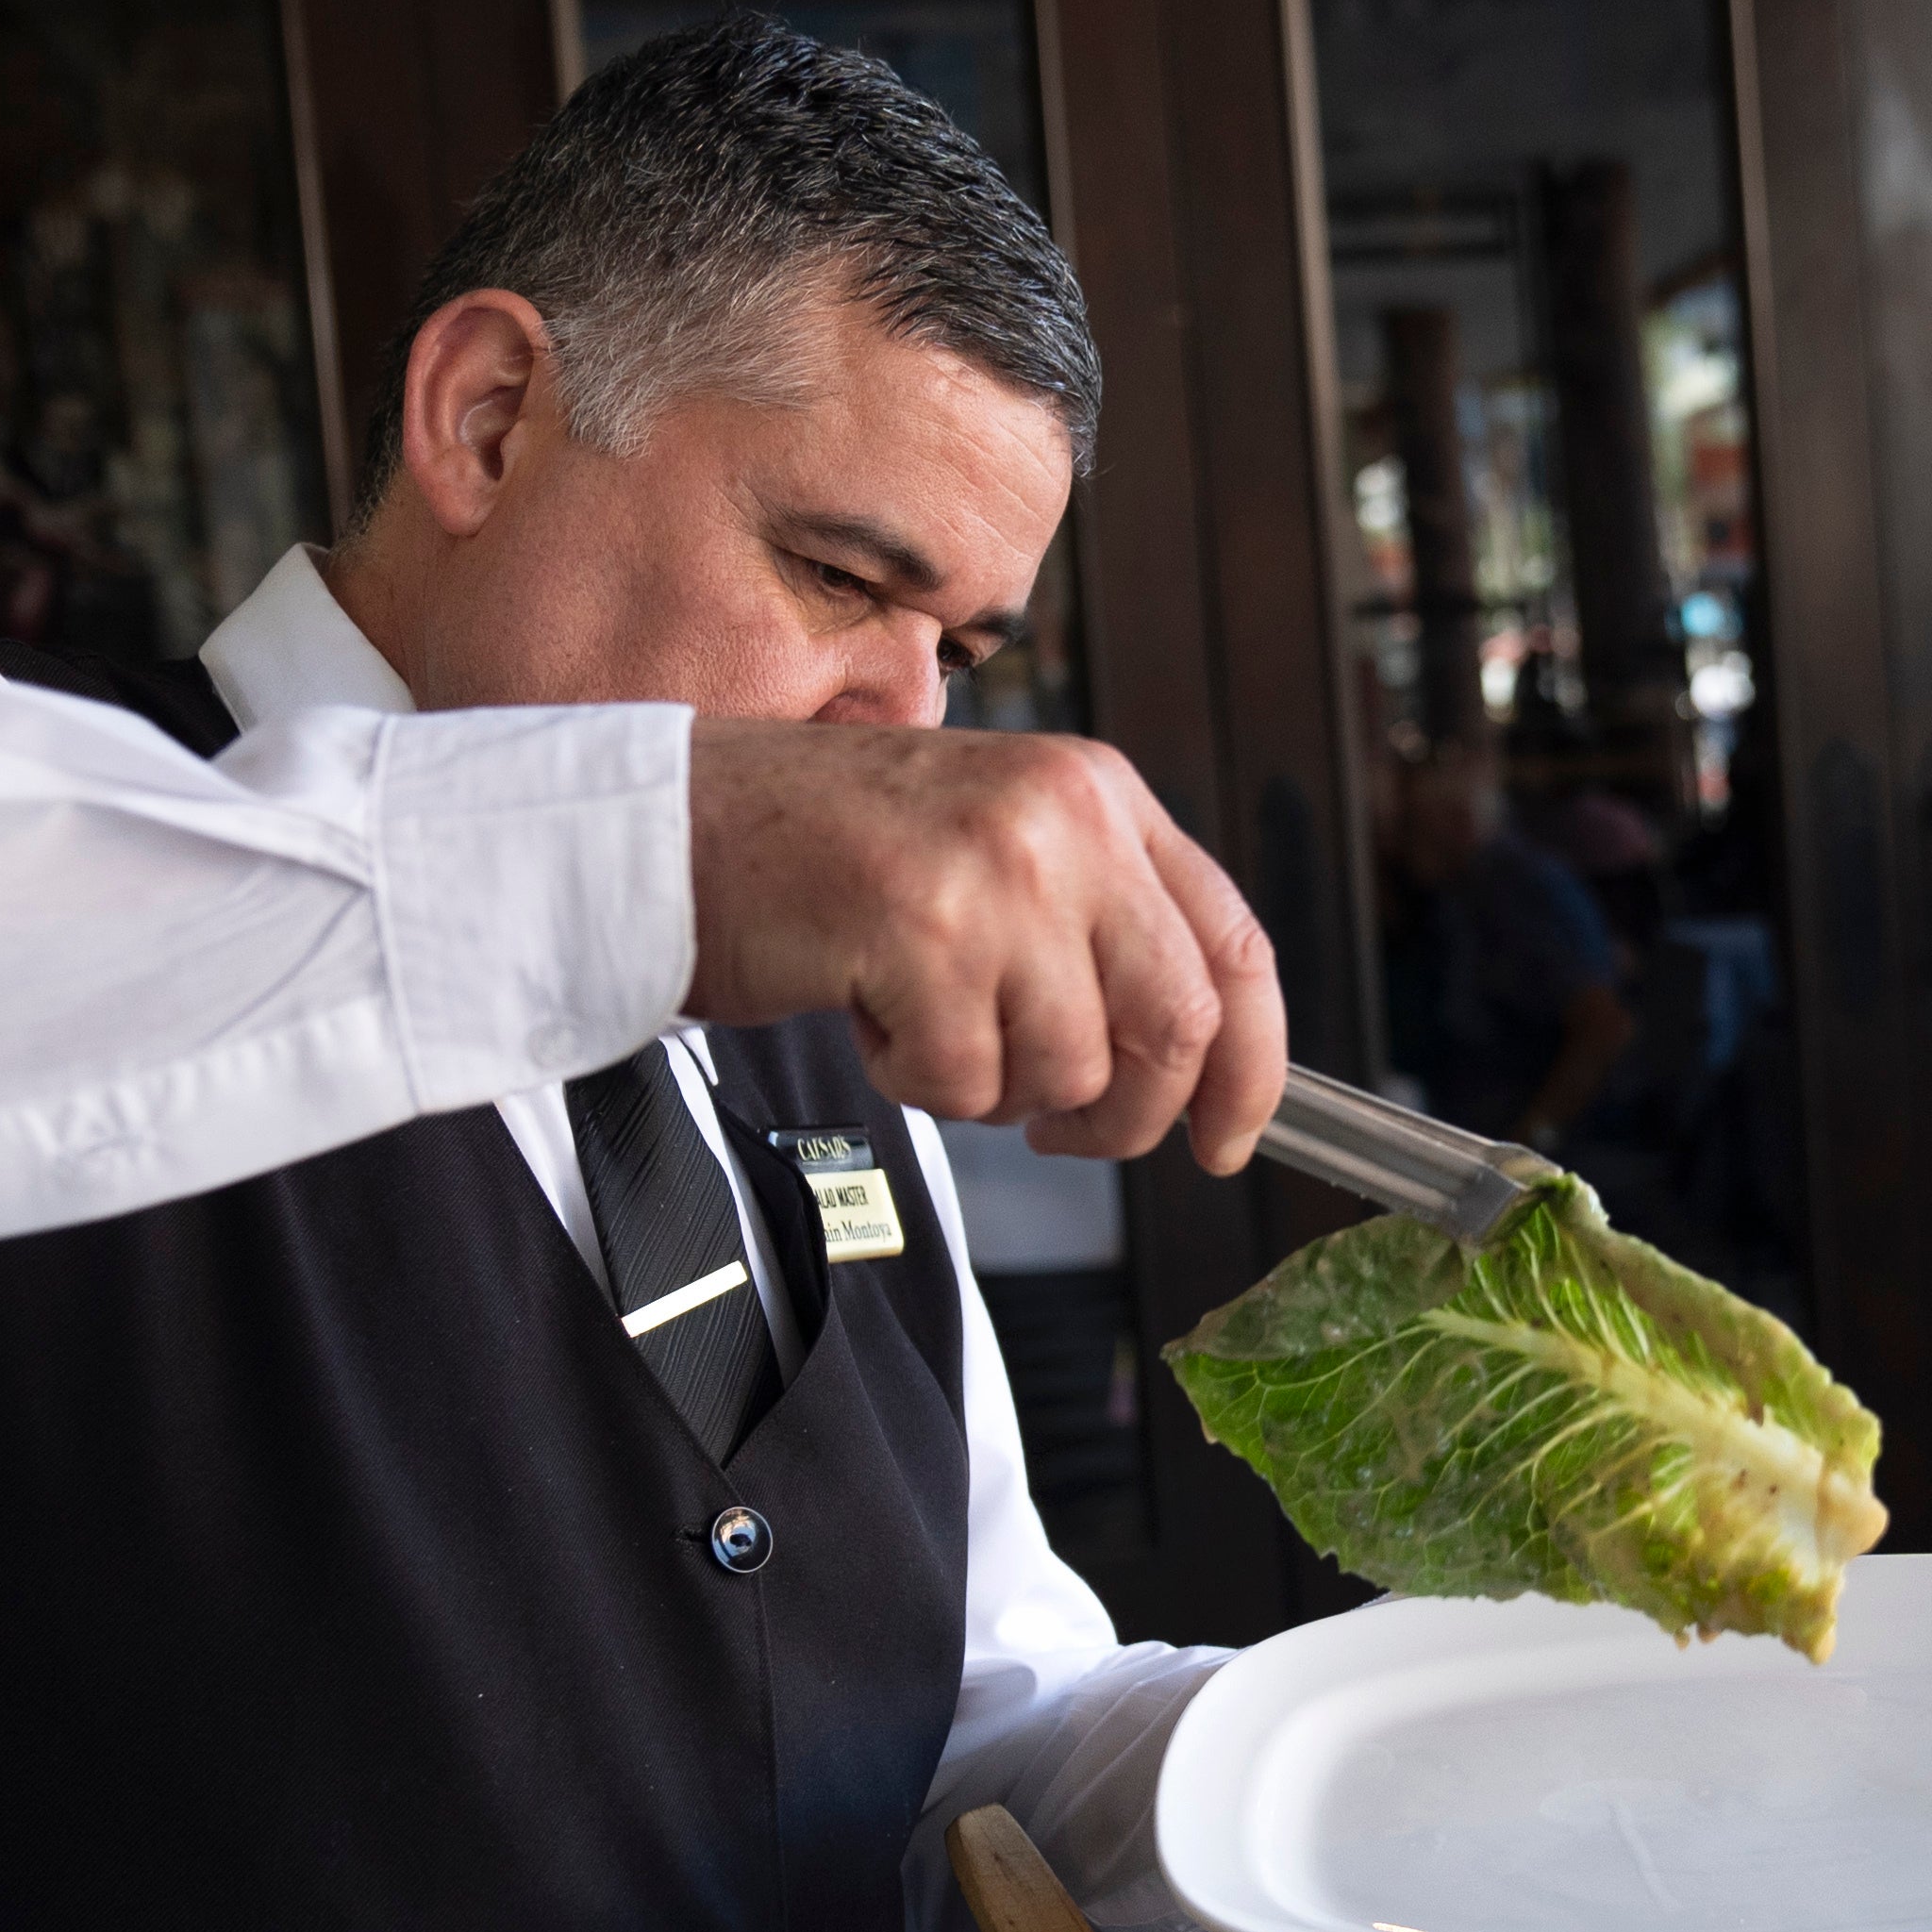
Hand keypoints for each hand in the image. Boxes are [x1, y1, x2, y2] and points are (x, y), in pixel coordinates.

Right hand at [683, 720, 1286, 1170]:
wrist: (679, 825)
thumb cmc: (832, 854)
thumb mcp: (1001, 850)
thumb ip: (1100, 928)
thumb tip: (1194, 1065)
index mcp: (1101, 794)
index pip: (1234, 945)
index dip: (1252, 1064)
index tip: (1228, 1137)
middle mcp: (1065, 818)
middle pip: (1178, 1024)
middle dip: (1131, 1114)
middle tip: (1067, 1134)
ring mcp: (995, 869)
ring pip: (1071, 1065)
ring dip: (998, 1089)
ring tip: (927, 1025)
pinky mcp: (921, 929)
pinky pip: (966, 1079)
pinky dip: (919, 1083)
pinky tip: (873, 1015)